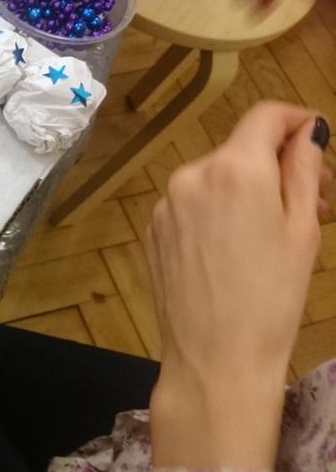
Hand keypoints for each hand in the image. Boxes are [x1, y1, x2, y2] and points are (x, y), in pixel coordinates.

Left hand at [146, 102, 328, 470]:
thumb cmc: (272, 296)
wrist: (215, 357)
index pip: (265, 115)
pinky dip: (216, 214)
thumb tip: (306, 131)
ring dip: (246, 192)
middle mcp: (191, 174)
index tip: (318, 141)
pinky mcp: (152, 230)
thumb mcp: (303, 228)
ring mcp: (165, 203)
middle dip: (277, 167)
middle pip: (240, 150)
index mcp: (234, 168)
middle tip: (316, 204)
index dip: (297, 121)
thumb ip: (304, 170)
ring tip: (275, 235)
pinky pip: (192, 206)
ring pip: (215, 179)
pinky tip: (235, 251)